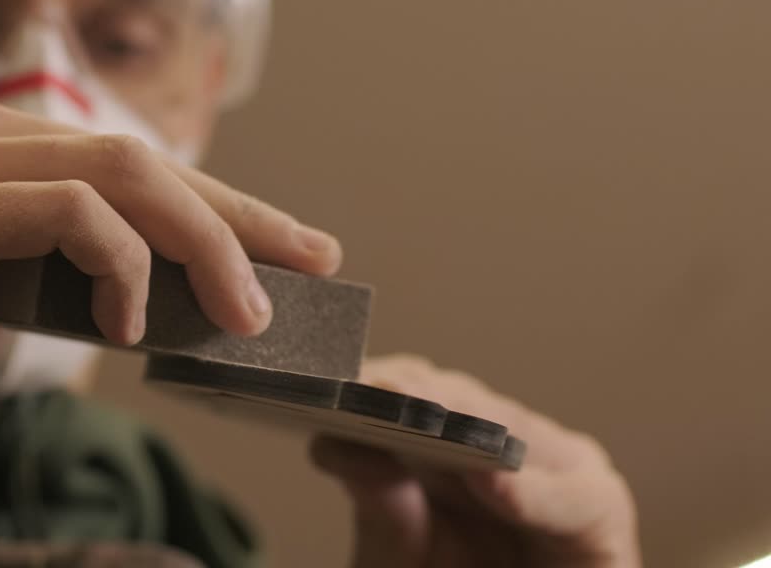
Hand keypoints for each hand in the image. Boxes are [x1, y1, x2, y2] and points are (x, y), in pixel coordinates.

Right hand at [0, 88, 341, 383]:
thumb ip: (40, 261)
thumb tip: (142, 295)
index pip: (118, 156)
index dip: (211, 199)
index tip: (280, 244)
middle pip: (137, 154)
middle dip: (235, 212)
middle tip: (308, 261)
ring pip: (117, 174)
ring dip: (195, 243)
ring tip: (239, 312)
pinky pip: (65, 214)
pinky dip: (116, 265)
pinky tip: (129, 323)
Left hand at [310, 355, 639, 567]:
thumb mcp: (399, 554)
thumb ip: (375, 506)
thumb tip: (331, 444)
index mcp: (439, 437)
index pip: (403, 387)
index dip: (368, 380)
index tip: (328, 378)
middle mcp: (495, 436)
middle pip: (452, 399)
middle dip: (411, 393)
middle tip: (368, 387)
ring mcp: (550, 462)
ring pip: (508, 432)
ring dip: (468, 425)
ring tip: (425, 419)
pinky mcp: (600, 504)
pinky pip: (568, 494)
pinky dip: (532, 491)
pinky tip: (496, 484)